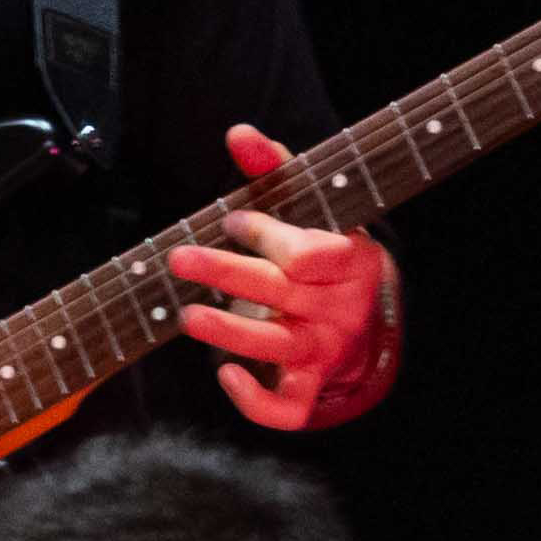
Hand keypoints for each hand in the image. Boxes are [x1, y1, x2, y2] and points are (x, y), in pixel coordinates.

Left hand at [172, 122, 403, 431]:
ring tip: (187, 315)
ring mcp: (326, 350)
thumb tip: (238, 132)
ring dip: (229, 333)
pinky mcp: (309, 385)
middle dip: (226, 272)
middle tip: (178, 257)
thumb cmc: (323, 250)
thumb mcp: (308, 205)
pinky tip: (224, 376)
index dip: (264, 236)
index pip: (305, 252)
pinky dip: (255, 402)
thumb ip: (275, 168)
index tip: (231, 221)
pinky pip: (287, 408)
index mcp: (349, 259)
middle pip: (282, 292)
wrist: (362, 316)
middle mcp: (341, 307)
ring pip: (277, 347)